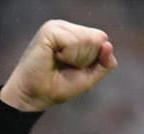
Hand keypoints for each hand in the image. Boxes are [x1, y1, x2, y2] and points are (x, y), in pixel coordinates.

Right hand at [0, 20, 115, 112]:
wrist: (34, 97)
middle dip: (86, 59)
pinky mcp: (48, 31)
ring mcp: (56, 27)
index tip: (75, 68)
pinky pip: (73, 43)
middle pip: (97, 38)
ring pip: (86, 39)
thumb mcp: (88, 77)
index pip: (101, 38)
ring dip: (76, 59)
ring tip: (58, 63)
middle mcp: (65, 27)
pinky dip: (68, 56)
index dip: (95, 58)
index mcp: (73, 33)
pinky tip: (53, 59)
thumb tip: (109, 45)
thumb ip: (103, 64)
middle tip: (65, 67)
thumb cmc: (57, 87)